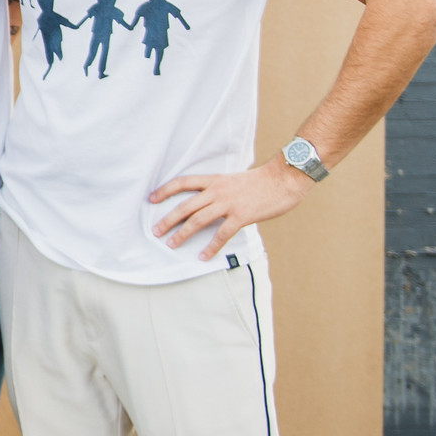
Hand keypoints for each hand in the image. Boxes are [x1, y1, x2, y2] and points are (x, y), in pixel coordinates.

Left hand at [149, 157, 313, 259]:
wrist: (284, 178)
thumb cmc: (262, 181)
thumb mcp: (234, 179)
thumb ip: (220, 188)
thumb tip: (208, 200)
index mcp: (214, 180)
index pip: (183, 182)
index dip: (165, 190)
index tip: (151, 198)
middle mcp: (217, 190)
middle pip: (185, 205)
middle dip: (168, 219)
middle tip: (155, 231)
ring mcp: (228, 203)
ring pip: (198, 220)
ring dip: (182, 234)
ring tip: (171, 244)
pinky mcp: (241, 216)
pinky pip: (222, 234)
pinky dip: (211, 247)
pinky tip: (203, 256)